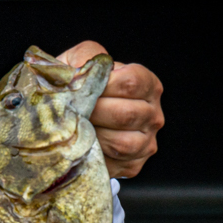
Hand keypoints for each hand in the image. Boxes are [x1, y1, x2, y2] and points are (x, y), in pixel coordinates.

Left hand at [59, 40, 163, 178]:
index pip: (130, 82)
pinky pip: (115, 165)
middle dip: (93, 113)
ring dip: (93, 137)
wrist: (71, 116)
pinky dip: (93, 157)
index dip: (102, 86)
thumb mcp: (80, 62)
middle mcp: (152, 113)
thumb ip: (85, 57)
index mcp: (146, 84)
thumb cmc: (78, 86)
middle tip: (70, 113)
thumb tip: (82, 71)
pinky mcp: (133, 165)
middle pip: (127, 114)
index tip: (79, 89)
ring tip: (72, 130)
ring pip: (123, 143)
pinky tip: (78, 147)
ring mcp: (146, 142)